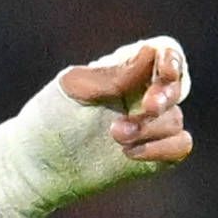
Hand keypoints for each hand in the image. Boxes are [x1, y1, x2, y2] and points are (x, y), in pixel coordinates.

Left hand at [0, 37, 194, 217]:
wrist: (37, 165)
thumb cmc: (50, 117)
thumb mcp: (75, 88)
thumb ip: (112, 75)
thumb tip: (149, 55)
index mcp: (126, 68)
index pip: (165, 52)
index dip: (172, 59)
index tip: (164, 72)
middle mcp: (143, 93)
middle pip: (178, 84)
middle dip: (166, 94)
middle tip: (147, 107)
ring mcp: (149, 126)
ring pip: (175, 119)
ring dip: (149, 128)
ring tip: (115, 136)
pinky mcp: (152, 155)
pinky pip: (180, 146)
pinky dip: (162, 149)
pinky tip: (130, 154)